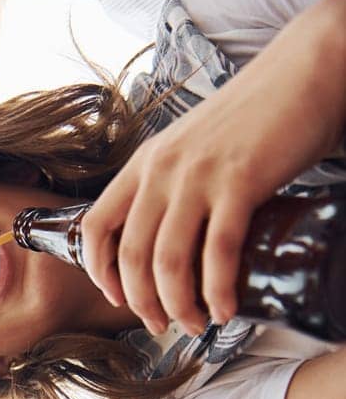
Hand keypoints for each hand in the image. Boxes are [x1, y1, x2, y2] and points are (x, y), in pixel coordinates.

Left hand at [80, 0, 345, 334]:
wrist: (302, 73)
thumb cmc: (253, 118)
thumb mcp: (193, 149)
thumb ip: (175, 187)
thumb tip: (174, 243)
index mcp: (144, 163)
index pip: (96, 226)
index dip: (100, 272)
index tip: (117, 299)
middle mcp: (162, 170)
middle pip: (131, 255)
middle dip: (141, 303)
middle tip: (161, 325)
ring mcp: (198, 176)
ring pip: (168, 261)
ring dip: (178, 305)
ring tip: (194, 324)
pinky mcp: (239, 182)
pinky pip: (217, 251)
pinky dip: (216, 290)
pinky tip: (226, 310)